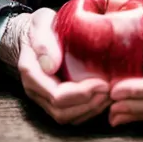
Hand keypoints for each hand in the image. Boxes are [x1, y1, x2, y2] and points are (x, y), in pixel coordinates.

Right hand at [2, 8, 109, 124]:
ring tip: (109, 96)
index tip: (102, 83)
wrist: (33, 32)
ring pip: (66, 117)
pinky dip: (87, 110)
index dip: (81, 94)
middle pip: (62, 111)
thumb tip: (51, 66)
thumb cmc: (40, 26)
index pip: (56, 95)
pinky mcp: (52, 99)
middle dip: (89, 104)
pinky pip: (69, 114)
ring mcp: (43, 97)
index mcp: (31, 72)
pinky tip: (102, 98)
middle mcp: (35, 90)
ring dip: (90, 110)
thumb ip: (44, 42)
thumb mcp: (40, 24)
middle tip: (110, 91)